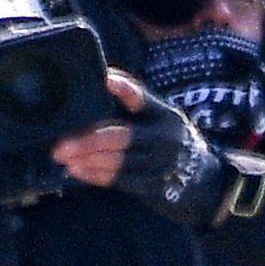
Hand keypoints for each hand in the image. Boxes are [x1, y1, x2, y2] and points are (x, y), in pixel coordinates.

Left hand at [60, 70, 229, 223]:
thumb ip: (133, 105)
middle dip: (87, 140)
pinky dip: (95, 176)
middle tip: (60, 145)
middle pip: (120, 135)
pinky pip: (120, 181)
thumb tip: (101, 81)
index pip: (141, 97)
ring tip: (63, 157)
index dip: (123, 88)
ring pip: (117, 161)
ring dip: (86, 159)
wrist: (204, 182)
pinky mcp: (156, 187)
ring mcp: (161, 164)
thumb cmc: (169, 142)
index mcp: (164, 114)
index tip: (105, 79)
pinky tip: (77, 171)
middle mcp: (165, 137)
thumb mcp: (160, 119)